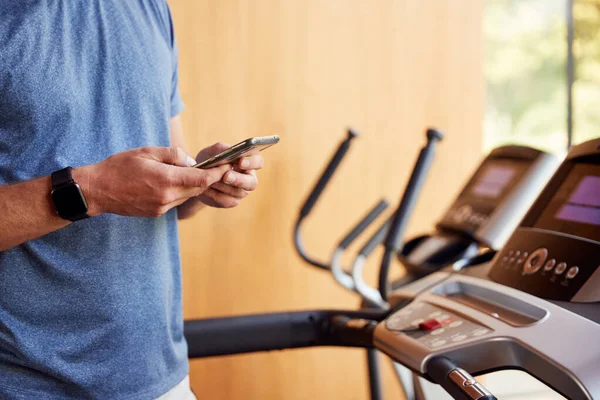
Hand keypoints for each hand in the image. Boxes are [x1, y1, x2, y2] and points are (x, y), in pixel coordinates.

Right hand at [76, 146, 230, 216]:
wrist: (97, 190)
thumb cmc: (119, 166)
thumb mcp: (146, 152)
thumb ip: (172, 155)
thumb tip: (191, 161)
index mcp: (166, 180)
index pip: (201, 178)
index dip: (217, 173)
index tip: (227, 165)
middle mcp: (167, 197)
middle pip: (198, 188)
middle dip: (209, 178)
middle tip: (219, 167)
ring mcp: (161, 207)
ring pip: (188, 196)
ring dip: (195, 185)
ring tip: (199, 173)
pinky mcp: (156, 213)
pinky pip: (176, 201)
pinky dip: (181, 192)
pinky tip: (178, 182)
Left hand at [194, 142, 263, 208]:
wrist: (199, 178)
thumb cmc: (209, 161)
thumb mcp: (211, 152)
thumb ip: (220, 149)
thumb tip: (228, 149)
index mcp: (248, 163)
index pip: (258, 162)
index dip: (251, 163)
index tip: (240, 162)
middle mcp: (249, 178)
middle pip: (252, 182)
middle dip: (239, 179)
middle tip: (226, 176)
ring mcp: (242, 191)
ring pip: (238, 192)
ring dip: (224, 186)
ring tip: (211, 181)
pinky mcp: (233, 201)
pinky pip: (228, 201)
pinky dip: (216, 195)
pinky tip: (207, 189)